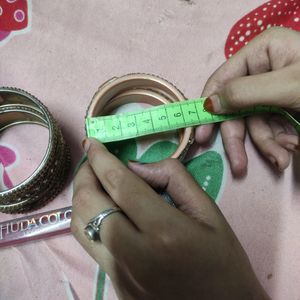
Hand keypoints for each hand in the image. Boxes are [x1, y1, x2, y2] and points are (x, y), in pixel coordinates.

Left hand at [71, 138, 268, 299]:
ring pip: (80, 226)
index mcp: (163, 231)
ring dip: (82, 197)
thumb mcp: (208, 212)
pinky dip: (90, 219)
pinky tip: (106, 210)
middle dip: (85, 174)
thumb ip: (174, 179)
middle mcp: (133, 253)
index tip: (93, 141)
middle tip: (94, 160)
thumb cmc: (222, 261)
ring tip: (96, 181)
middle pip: (89, 204)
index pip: (120, 184)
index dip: (101, 159)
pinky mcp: (115, 285)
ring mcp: (119, 273)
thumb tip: (136, 166)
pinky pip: (92, 244)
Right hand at [196, 27, 299, 176]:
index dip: (210, 107)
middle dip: (242, 139)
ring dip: (267, 144)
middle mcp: (262, 70)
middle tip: (238, 166)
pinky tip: (291, 150)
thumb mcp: (287, 87)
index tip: (202, 135)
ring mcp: (272, 91)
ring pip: (253, 123)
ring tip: (284, 157)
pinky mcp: (281, 108)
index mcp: (261, 52)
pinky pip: (268, 128)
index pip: (222, 79)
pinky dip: (278, 143)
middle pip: (236, 108)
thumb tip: (210, 103)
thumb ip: (243, 92)